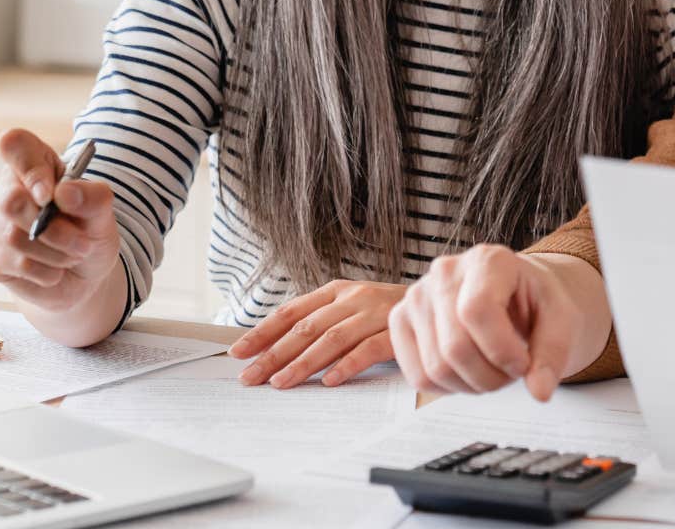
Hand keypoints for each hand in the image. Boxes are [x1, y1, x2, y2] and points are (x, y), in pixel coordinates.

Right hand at [0, 128, 120, 312]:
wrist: (84, 273)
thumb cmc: (89, 230)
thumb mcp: (102, 212)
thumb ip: (92, 197)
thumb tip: (64, 193)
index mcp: (34, 162)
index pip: (15, 144)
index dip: (31, 169)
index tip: (50, 195)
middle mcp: (4, 187)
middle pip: (10, 199)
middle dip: (53, 228)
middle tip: (82, 242)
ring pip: (13, 235)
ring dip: (55, 251)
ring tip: (74, 254)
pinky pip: (15, 262)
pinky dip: (46, 270)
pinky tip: (55, 269)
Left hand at [228, 280, 404, 388]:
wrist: (436, 302)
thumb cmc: (383, 312)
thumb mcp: (348, 308)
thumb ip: (318, 322)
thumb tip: (272, 349)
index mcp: (335, 290)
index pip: (291, 312)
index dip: (263, 331)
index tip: (238, 352)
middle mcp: (352, 298)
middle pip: (306, 328)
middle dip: (274, 354)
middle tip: (251, 377)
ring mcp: (374, 313)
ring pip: (331, 339)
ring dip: (303, 363)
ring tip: (282, 383)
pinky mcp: (396, 332)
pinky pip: (367, 350)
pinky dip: (347, 365)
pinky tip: (329, 381)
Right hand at [388, 244, 581, 400]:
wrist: (516, 296)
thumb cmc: (536, 304)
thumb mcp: (562, 321)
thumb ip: (553, 354)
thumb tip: (540, 391)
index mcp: (488, 260)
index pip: (477, 311)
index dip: (501, 351)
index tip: (523, 364)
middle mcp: (445, 271)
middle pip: (454, 347)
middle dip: (491, 377)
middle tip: (511, 372)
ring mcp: (417, 295)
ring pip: (435, 367)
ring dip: (472, 385)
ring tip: (493, 370)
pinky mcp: (401, 320)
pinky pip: (417, 376)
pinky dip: (448, 387)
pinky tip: (469, 371)